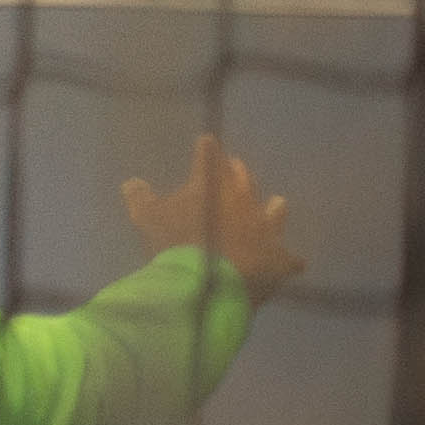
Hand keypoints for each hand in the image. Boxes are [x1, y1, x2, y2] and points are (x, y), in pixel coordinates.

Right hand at [121, 135, 297, 298]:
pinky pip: (288, 260)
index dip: (206, 150)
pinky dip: (287, 262)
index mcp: (213, 186)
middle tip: (235, 167)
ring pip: (275, 210)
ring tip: (275, 203)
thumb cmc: (176, 245)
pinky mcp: (278, 258)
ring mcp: (265, 228)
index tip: (206, 141)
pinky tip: (292, 264)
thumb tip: (131, 182)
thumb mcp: (147, 220)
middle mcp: (244, 200)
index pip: (208, 158)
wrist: (209, 283)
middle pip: (244, 178)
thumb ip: (140, 199)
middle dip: (238, 172)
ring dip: (273, 207)